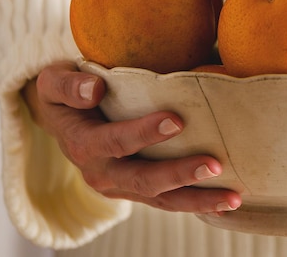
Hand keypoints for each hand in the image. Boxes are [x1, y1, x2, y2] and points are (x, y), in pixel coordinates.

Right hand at [23, 61, 240, 213]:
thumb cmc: (66, 94)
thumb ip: (68, 84)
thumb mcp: (54, 81)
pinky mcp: (138, 191)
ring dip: (197, 200)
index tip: (177, 120)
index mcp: (82, 144)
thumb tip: (94, 88)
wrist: (64, 120)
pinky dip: (197, 204)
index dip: (143, 133)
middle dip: (180, 174)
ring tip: (232, 196)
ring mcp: (121, 186)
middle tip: (215, 164)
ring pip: (161, 199)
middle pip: (142, 179)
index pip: (114, 141)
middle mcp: (101, 172)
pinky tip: (227, 202)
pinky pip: (168, 201)